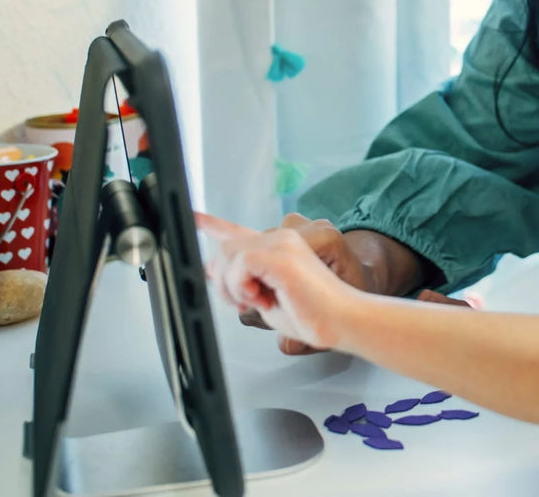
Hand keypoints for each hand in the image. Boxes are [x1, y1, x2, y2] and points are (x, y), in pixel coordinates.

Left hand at [199, 213, 359, 352]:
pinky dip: (242, 287)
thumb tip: (212, 271)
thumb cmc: (315, 314)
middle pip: (226, 248)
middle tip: (246, 301)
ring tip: (260, 301)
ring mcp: (283, 243)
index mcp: (279, 246)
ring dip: (234, 287)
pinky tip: (263, 298)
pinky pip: (240, 264)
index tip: (194, 217)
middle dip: (224, 281)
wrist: (344, 320)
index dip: (213, 224)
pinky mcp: (281, 255)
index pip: (239, 230)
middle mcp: (281, 237)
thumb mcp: (268, 298)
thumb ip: (242, 282)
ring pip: (229, 255)